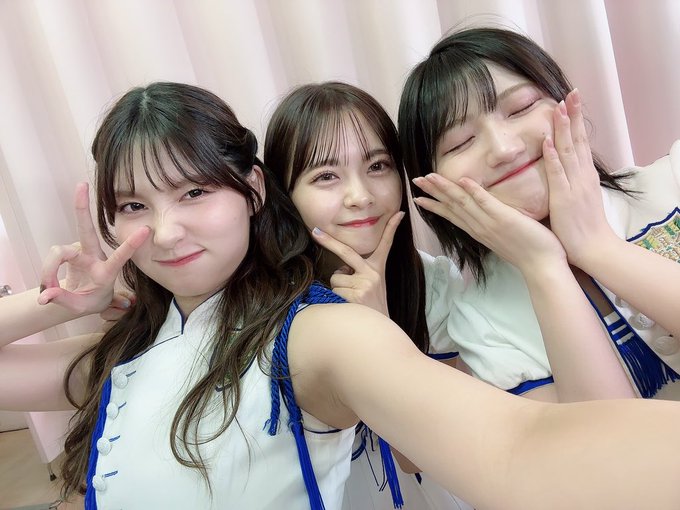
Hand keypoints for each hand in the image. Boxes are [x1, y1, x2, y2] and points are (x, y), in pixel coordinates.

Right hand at [38, 182, 148, 314]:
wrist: (87, 298)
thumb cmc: (91, 300)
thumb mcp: (81, 307)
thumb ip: (63, 301)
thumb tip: (45, 296)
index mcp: (107, 273)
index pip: (120, 257)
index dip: (131, 244)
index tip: (145, 229)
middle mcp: (94, 256)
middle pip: (87, 229)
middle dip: (81, 207)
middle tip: (81, 184)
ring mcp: (80, 252)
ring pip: (59, 252)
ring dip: (49, 270)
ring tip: (49, 290)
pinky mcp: (69, 251)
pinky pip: (53, 258)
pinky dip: (47, 272)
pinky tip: (48, 286)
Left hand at [312, 211, 404, 315]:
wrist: (380, 332)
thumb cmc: (371, 307)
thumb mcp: (374, 286)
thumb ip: (360, 272)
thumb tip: (342, 268)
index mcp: (378, 269)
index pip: (386, 245)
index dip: (392, 228)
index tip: (398, 213)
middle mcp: (373, 273)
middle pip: (347, 252)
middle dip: (328, 241)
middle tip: (315, 231)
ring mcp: (365, 284)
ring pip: (335, 277)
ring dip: (337, 287)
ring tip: (350, 298)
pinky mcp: (356, 295)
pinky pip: (334, 289)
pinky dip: (336, 297)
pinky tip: (349, 305)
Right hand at [412, 174, 564, 273]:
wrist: (541, 267)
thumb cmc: (528, 252)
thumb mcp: (504, 238)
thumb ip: (493, 226)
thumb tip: (488, 217)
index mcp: (478, 231)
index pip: (452, 215)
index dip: (435, 205)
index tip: (419, 198)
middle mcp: (479, 227)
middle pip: (451, 206)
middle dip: (432, 193)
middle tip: (415, 181)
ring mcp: (489, 223)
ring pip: (462, 202)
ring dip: (445, 189)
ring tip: (429, 177)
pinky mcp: (503, 218)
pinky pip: (485, 202)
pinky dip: (473, 191)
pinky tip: (461, 180)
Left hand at [544, 89, 618, 267]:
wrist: (594, 247)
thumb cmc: (582, 226)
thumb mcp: (578, 196)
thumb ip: (571, 180)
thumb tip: (563, 165)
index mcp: (584, 175)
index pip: (579, 142)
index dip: (575, 120)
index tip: (570, 100)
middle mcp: (581, 176)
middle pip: (577, 139)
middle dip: (574, 115)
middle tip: (571, 92)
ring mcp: (574, 185)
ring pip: (569, 151)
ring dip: (564, 128)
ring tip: (560, 107)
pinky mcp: (565, 197)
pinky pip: (558, 174)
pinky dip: (553, 156)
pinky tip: (548, 141)